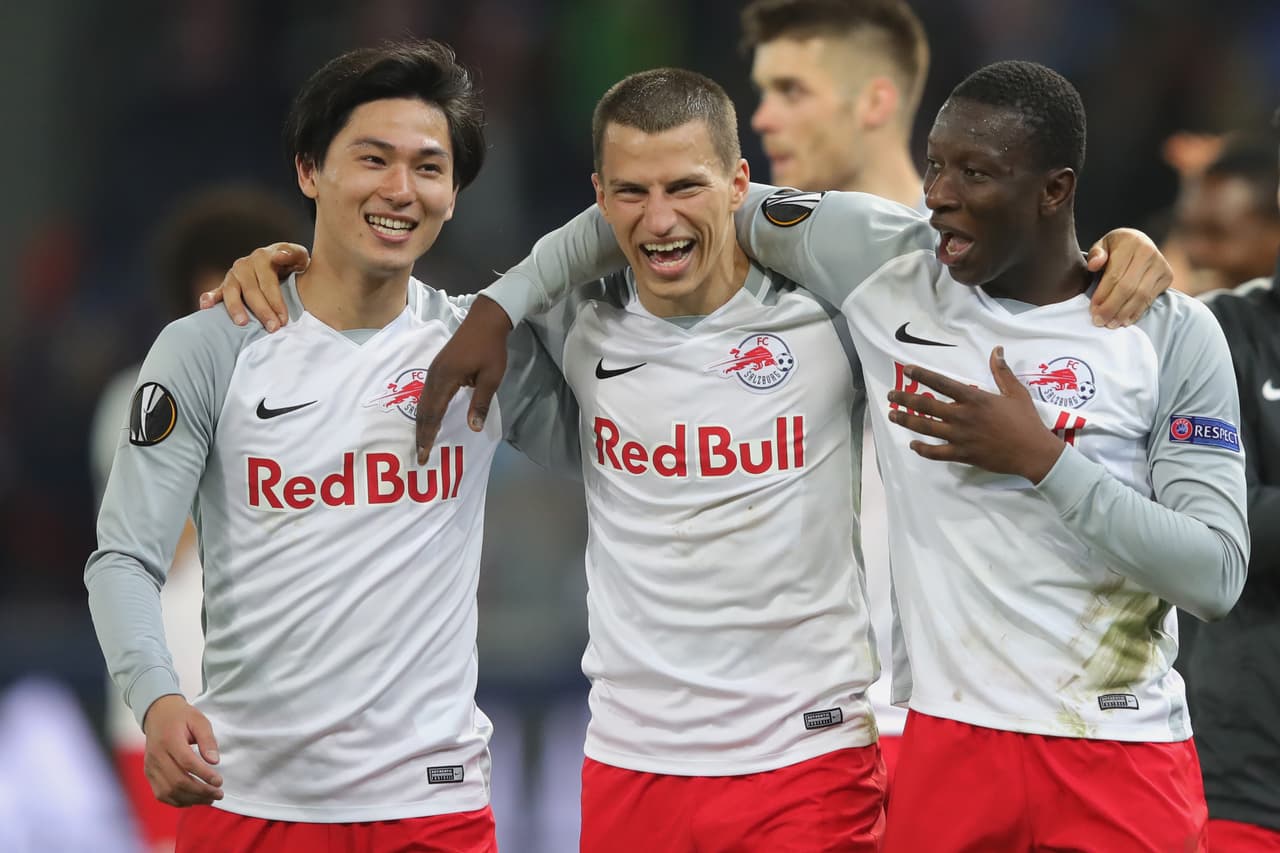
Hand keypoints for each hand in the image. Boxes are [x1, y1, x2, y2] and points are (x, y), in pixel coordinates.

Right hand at [141, 694, 223, 806]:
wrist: (157, 715)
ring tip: (210, 798)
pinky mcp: (149, 774)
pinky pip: (161, 794)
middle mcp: (156, 756)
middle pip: (178, 781)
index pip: (186, 762)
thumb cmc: (181, 717)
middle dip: (201, 791)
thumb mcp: (199, 721)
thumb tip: (215, 761)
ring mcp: (150, 767)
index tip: (219, 781)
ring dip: (191, 799)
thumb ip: (207, 740)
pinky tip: (194, 799)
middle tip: (219, 794)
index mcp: (169, 740)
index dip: (204, 774)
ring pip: (169, 791)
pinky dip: (178, 801)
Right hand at [198, 242, 309, 329]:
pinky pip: (216, 291)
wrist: (280, 263)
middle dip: (262, 311)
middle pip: (252, 290)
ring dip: (235, 307)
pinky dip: (209, 297)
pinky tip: (205, 306)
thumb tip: (279, 256)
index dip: (276, 301)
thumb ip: (294, 254)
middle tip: (273, 328)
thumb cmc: (292, 263)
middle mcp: (245, 265)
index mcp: (263, 257)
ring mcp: (233, 275)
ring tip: (242, 323)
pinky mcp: (225, 285)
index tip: (284, 319)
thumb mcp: (298, 256)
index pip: (268, 282)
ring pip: (232, 292)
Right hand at [415, 295, 513, 463]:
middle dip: (421, 434)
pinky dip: (425, 412)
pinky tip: (427, 420)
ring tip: (422, 442)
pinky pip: (426, 395)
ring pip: (422, 403)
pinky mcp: (436, 369)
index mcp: (446, 378)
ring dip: (421, 424)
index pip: (433, 414)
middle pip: (423, 411)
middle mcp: (434, 376)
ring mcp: (433, 371)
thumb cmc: (491, 349)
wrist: (485, 320)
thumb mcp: (491, 377)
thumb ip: (481, 403)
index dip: (428, 436)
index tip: (425, 454)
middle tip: (421, 455)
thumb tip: (473, 428)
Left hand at [886, 347, 1064, 482]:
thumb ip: (1002, 372)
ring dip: (906, 421)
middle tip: (891, 396)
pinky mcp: (962, 455)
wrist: (1033, 453)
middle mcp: (962, 416)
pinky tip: (913, 445)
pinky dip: (922, 449)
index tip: (907, 369)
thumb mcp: (1016, 393)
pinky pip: (936, 453)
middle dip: (904, 399)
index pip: (942, 383)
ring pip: (925, 427)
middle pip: (925, 405)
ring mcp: (960, 437)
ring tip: (892, 415)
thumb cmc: (1026, 422)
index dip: (922, 375)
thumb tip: (997, 350)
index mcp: (974, 399)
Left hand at [1086, 228, 1171, 328]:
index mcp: (1131, 243)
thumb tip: (1093, 265)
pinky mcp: (1167, 276)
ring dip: (1124, 313)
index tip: (1092, 310)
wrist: (1140, 242)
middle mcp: (1149, 253)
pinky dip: (1136, 312)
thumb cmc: (1116, 247)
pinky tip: (1124, 321)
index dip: (1103, 295)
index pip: (1115, 275)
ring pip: (1141, 296)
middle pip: (1129, 288)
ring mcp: (1161, 265)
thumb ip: (1096, 254)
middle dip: (1112, 307)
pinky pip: (1150, 299)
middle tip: (1099, 321)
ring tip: (1110, 324)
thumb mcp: (1103, 245)